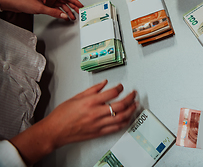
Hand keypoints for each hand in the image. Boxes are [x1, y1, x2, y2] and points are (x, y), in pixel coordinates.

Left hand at [0, 0, 82, 19]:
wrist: (13, 2)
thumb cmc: (23, 0)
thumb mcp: (40, 8)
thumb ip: (53, 12)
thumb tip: (63, 15)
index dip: (74, 1)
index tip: (80, 5)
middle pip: (65, 1)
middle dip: (73, 7)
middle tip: (79, 12)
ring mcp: (48, 1)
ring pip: (61, 6)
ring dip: (67, 11)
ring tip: (72, 17)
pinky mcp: (45, 5)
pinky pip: (56, 9)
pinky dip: (60, 13)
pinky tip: (63, 16)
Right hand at [10, 80, 136, 164]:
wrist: (54, 131)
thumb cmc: (62, 115)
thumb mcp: (76, 97)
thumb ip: (93, 89)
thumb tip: (104, 83)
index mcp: (90, 102)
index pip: (112, 93)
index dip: (120, 88)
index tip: (121, 86)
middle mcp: (95, 113)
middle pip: (120, 105)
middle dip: (130, 98)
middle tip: (133, 94)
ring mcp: (98, 124)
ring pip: (121, 117)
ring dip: (131, 110)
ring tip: (134, 105)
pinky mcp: (98, 133)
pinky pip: (116, 128)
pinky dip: (124, 122)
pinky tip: (127, 118)